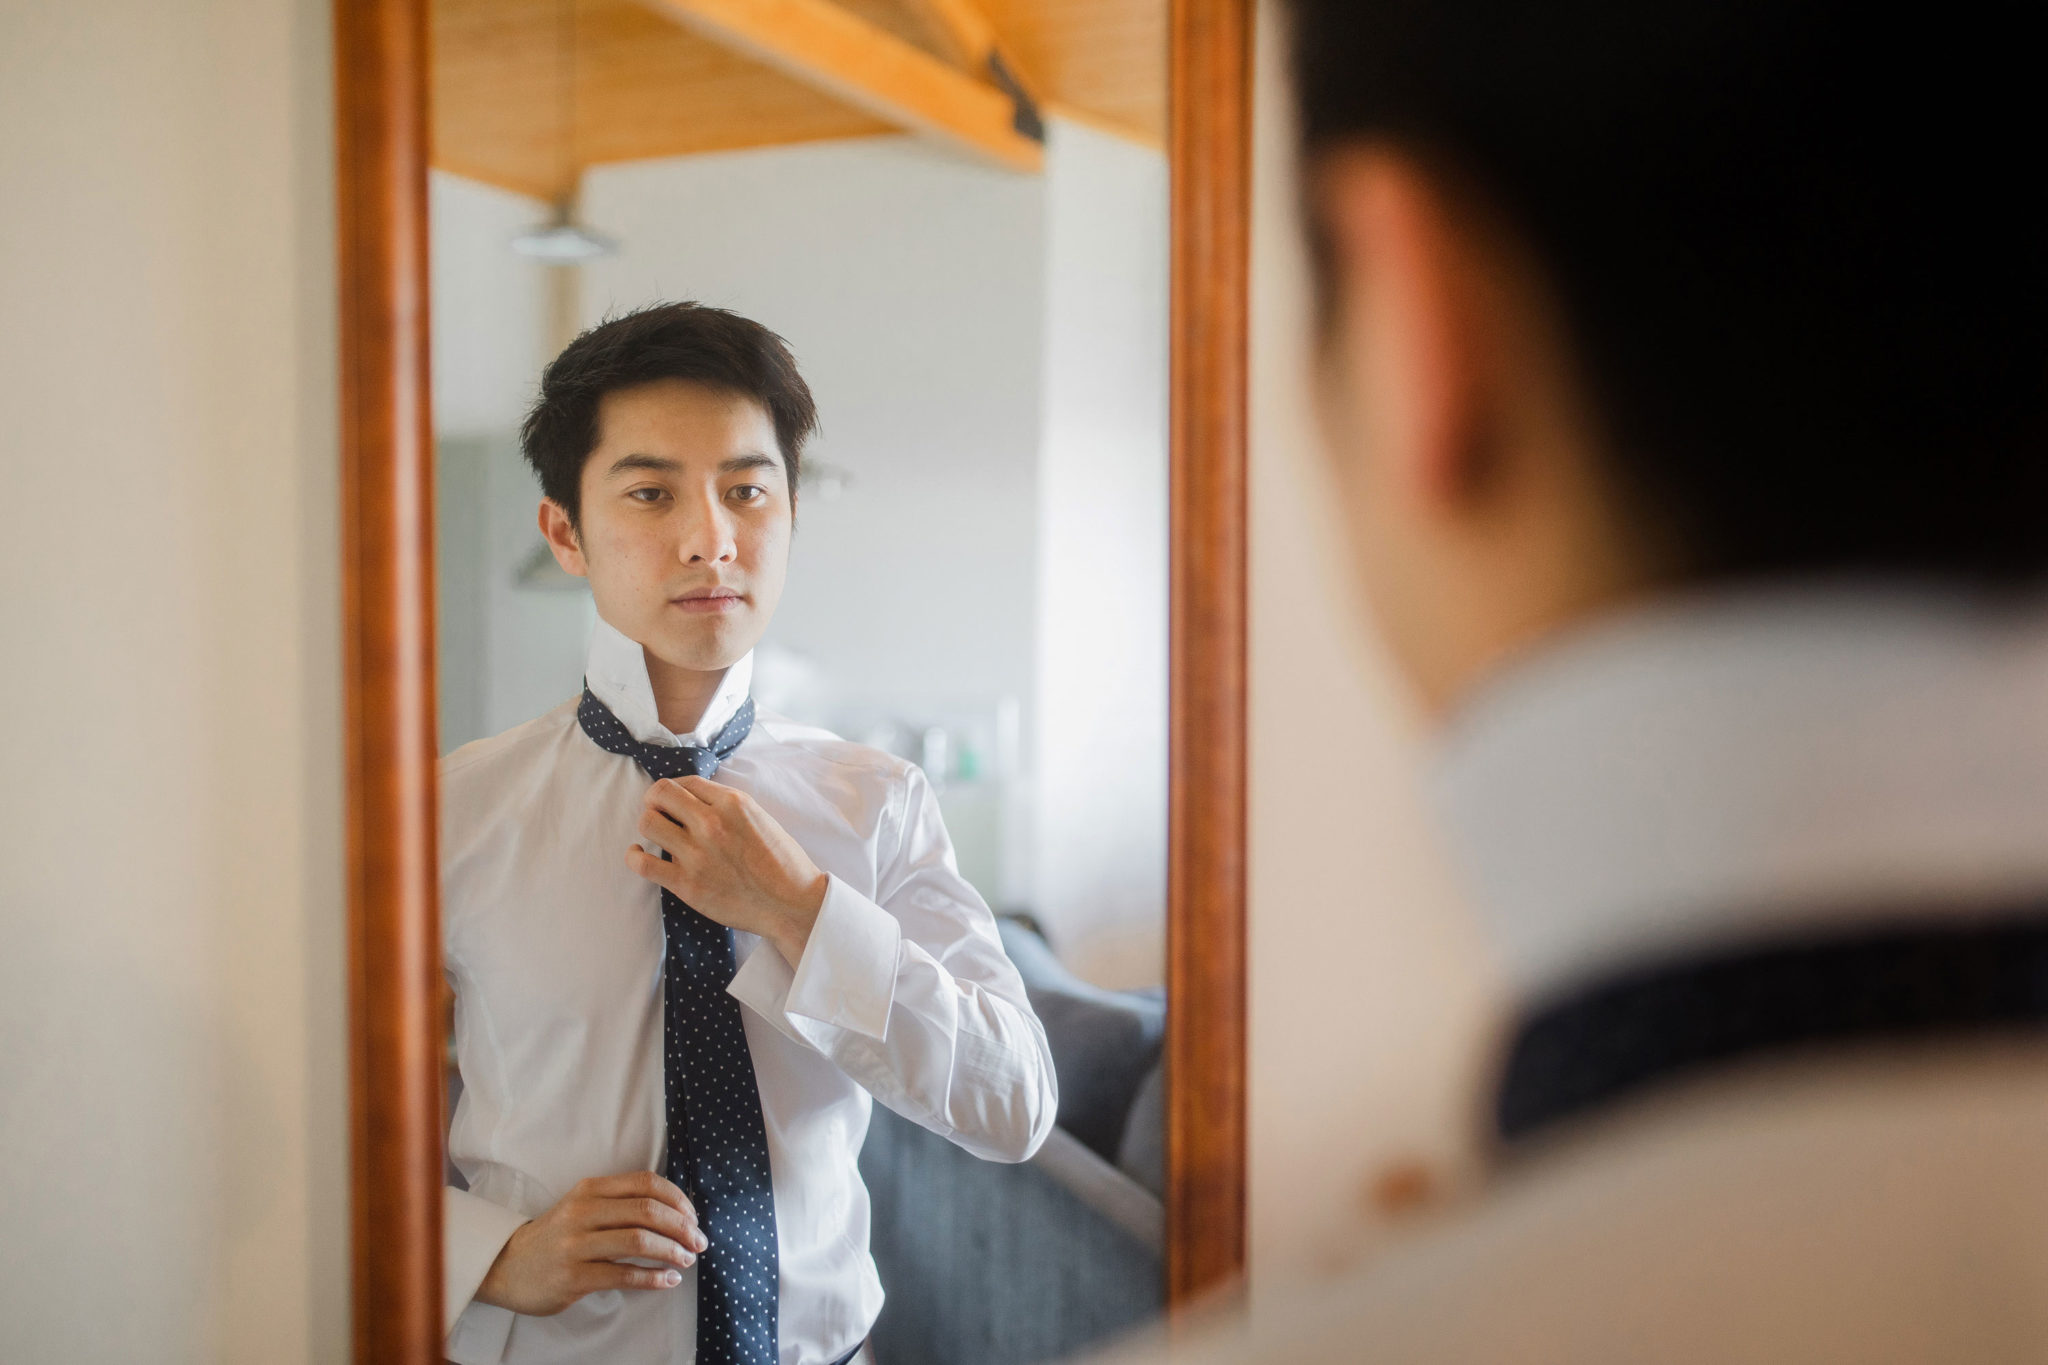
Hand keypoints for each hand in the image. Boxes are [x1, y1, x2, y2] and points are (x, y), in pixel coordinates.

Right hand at [473, 1171, 707, 1316]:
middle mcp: (583, 1212)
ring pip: (638, 1241)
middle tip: (699, 1243)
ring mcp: (576, 1245)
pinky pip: (623, 1275)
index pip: (646, 1183)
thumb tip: (677, 1211)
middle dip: (682, 1227)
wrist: (507, 1267)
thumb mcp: (583, 1207)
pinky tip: (668, 1280)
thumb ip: (620, 1202)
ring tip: (686, 1260)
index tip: (693, 1217)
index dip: (677, 1199)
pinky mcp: (573, 1277)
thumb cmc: (557, 1236)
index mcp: (590, 1189)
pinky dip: (653, 1278)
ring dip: (672, 1252)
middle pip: (647, 1211)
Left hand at [630, 776, 829, 966]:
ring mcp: (696, 854)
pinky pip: (642, 864)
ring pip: (647, 822)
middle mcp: (711, 824)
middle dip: (655, 800)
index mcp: (732, 803)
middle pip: (659, 794)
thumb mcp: (761, 818)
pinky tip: (637, 854)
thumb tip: (695, 801)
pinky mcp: (686, 884)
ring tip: (658, 834)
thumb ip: (727, 806)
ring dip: (649, 825)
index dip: (676, 789)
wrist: (792, 904)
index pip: (685, 781)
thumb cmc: (781, 862)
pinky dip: (634, 856)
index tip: (675, 801)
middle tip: (660, 812)